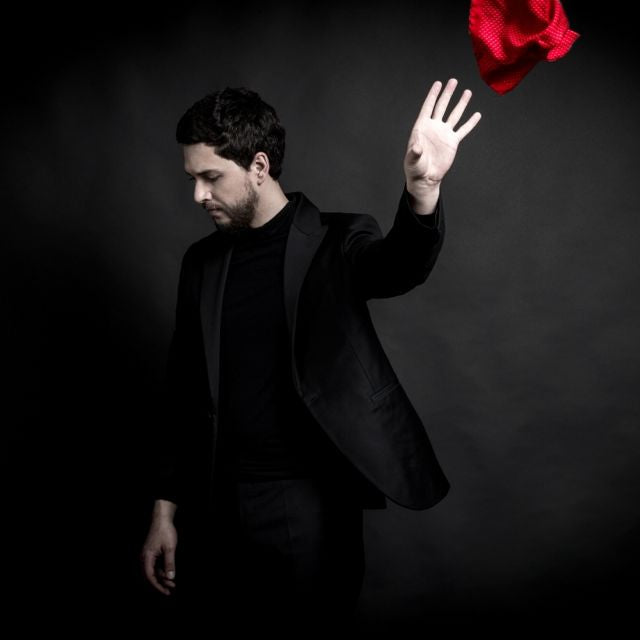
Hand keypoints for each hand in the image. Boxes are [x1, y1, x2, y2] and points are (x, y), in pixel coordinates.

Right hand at [140, 520, 177, 595]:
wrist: (162, 519)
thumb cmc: (165, 532)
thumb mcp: (169, 548)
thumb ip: (170, 563)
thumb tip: (170, 577)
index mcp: (147, 558)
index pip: (150, 577)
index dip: (158, 586)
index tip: (166, 591)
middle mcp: (144, 558)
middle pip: (150, 576)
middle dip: (160, 583)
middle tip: (171, 589)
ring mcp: (147, 556)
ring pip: (153, 572)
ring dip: (162, 577)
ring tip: (172, 583)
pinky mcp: (151, 554)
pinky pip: (154, 566)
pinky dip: (161, 571)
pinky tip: (168, 574)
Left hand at [404, 78, 480, 193]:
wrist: (426, 178)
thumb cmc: (415, 169)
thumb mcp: (412, 160)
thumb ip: (414, 152)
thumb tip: (416, 147)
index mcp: (422, 128)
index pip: (428, 107)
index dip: (433, 95)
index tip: (438, 83)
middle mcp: (434, 127)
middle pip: (442, 106)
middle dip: (447, 94)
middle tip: (453, 81)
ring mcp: (444, 134)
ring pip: (454, 115)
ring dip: (461, 104)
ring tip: (467, 92)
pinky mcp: (452, 142)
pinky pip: (463, 130)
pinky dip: (470, 123)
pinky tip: (477, 115)